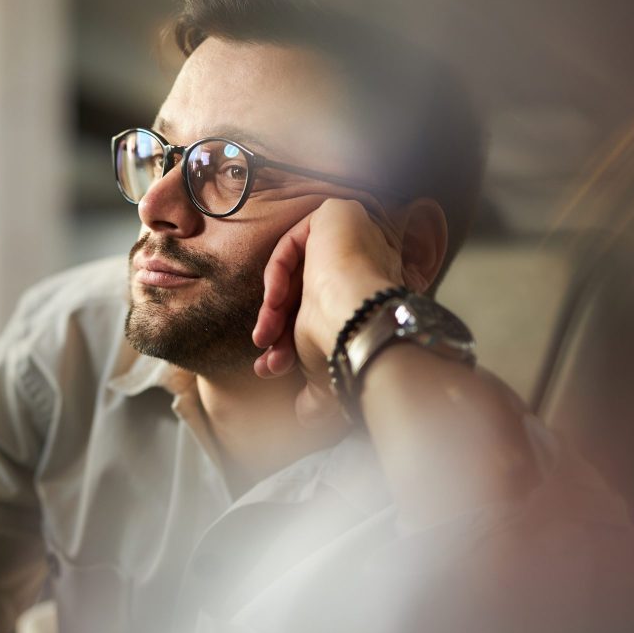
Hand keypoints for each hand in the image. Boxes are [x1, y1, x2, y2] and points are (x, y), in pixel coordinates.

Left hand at [252, 198, 414, 418]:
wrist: (361, 324)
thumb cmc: (348, 347)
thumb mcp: (325, 369)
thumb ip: (315, 388)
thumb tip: (306, 418)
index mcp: (370, 296)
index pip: (321, 312)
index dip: (291, 341)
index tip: (272, 368)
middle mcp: (367, 264)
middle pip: (308, 292)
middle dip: (280, 331)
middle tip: (266, 363)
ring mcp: (355, 236)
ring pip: (299, 271)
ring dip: (274, 310)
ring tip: (264, 340)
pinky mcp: (337, 214)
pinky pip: (292, 244)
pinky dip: (276, 276)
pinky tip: (273, 307)